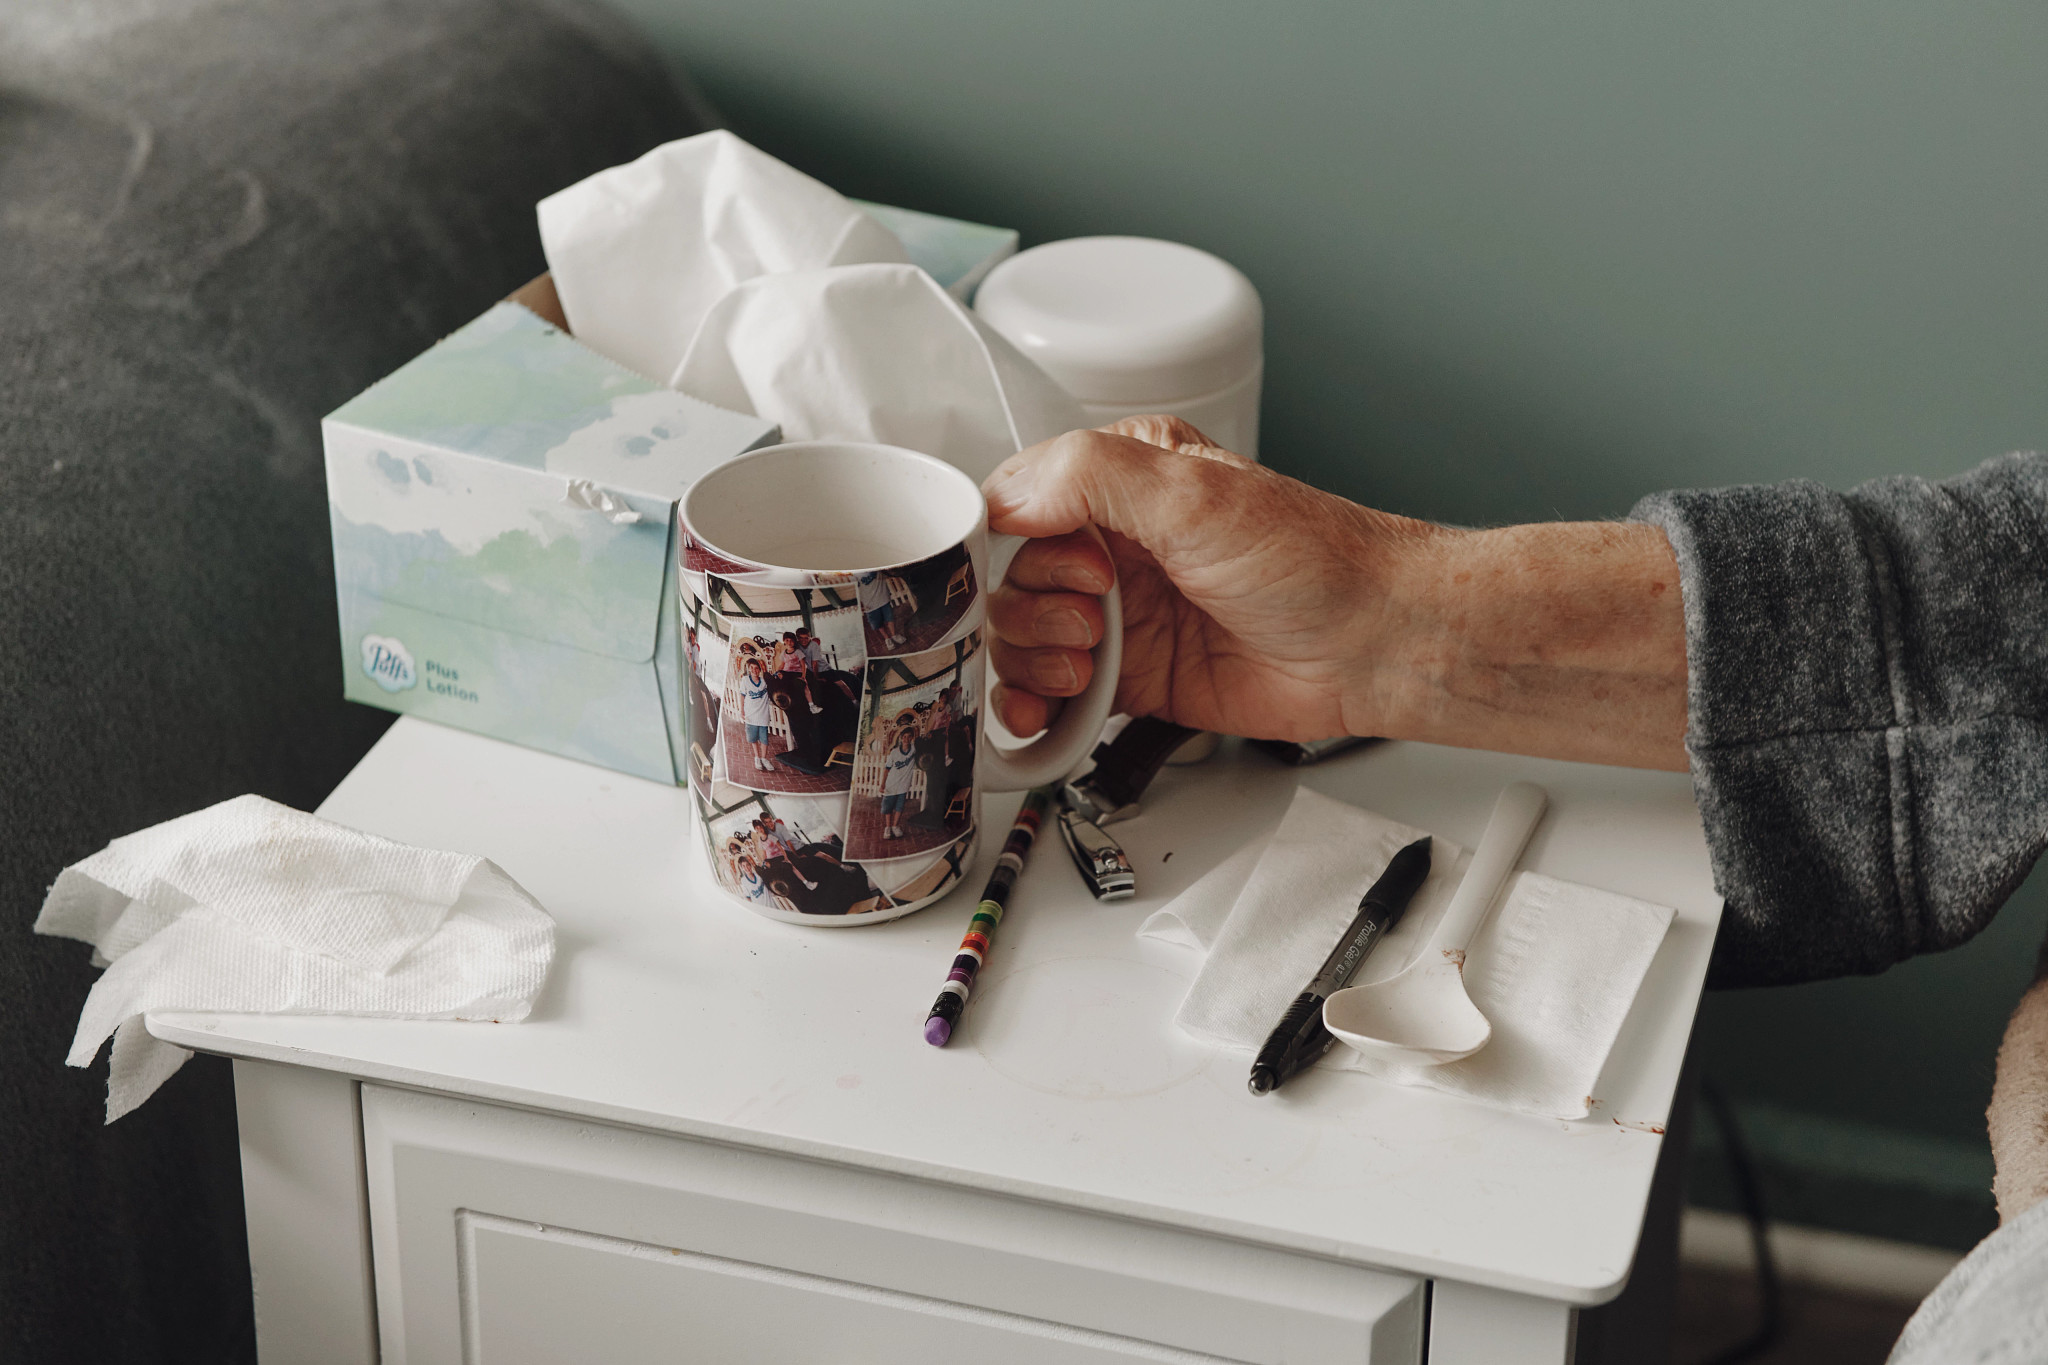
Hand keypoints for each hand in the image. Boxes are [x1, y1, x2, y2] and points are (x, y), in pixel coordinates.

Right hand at [983, 416, 1689, 768]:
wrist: (1375, 645)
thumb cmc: (1313, 561)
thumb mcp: (1193, 491)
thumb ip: (1088, 476)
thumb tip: (1004, 497)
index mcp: (1122, 478)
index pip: (1014, 502)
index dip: (1014, 543)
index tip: (1063, 566)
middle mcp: (1115, 545)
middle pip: (1008, 580)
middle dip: (1030, 610)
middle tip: (1092, 620)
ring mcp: (1121, 615)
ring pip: (1022, 640)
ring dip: (1033, 660)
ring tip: (1086, 666)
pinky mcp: (1132, 679)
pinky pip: (1054, 695)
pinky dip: (1035, 708)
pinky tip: (1043, 714)